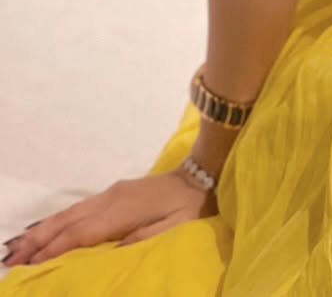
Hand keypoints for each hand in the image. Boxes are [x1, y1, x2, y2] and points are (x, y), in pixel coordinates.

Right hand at [2, 170, 216, 267]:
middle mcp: (109, 199)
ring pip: (69, 213)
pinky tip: (48, 229)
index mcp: (121, 211)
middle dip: (37, 242)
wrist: (202, 173)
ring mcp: (111, 193)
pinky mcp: (115, 192)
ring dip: (42, 230)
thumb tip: (109, 254)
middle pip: (66, 222)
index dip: (53, 251)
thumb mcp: (172, 229)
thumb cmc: (190, 207)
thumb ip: (141, 240)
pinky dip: (58, 221)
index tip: (29, 268)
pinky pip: (78, 208)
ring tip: (18, 246)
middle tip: (10, 260)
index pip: (79, 234)